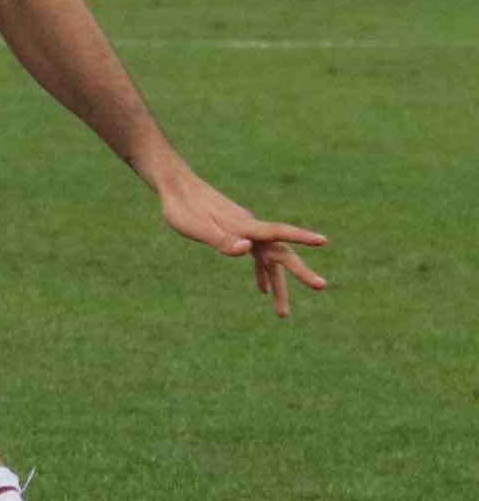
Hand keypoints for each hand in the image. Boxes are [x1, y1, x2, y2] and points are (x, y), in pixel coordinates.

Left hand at [158, 172, 327, 318]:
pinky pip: (256, 256)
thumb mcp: (197, 229)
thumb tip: (246, 249)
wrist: (175, 187)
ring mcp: (245, 231)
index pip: (278, 232)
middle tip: (321, 287)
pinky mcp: (236, 233)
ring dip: (277, 285)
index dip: (302, 237)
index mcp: (244, 227)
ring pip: (269, 259)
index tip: (324, 240)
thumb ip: (221, 240)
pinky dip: (261, 272)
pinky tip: (262, 289)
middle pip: (280, 252)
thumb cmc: (182, 209)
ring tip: (282, 313)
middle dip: (299, 272)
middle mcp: (250, 229)